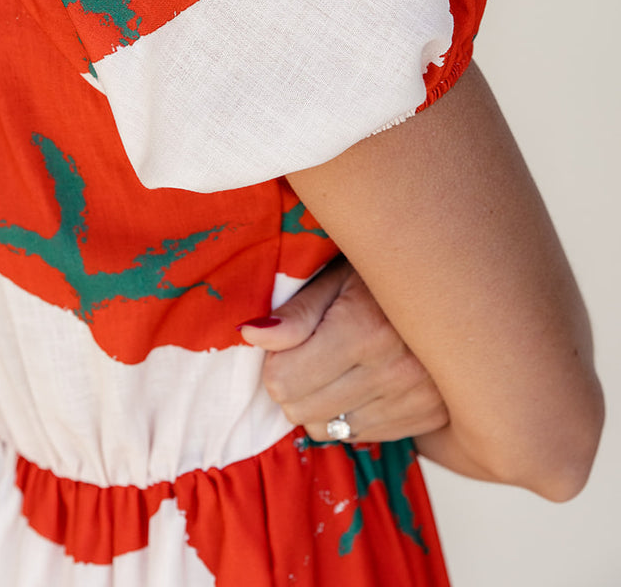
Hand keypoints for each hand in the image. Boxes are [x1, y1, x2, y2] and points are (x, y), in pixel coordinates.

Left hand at [239, 257, 449, 443]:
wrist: (459, 285)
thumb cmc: (385, 273)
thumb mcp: (337, 276)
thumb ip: (295, 313)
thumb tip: (250, 335)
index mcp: (364, 330)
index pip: (284, 381)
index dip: (275, 361)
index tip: (286, 342)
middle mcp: (393, 373)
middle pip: (301, 410)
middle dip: (291, 384)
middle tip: (307, 352)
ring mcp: (414, 400)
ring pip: (328, 430)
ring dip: (319, 402)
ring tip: (335, 364)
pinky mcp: (428, 418)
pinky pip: (360, 435)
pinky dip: (349, 413)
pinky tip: (361, 379)